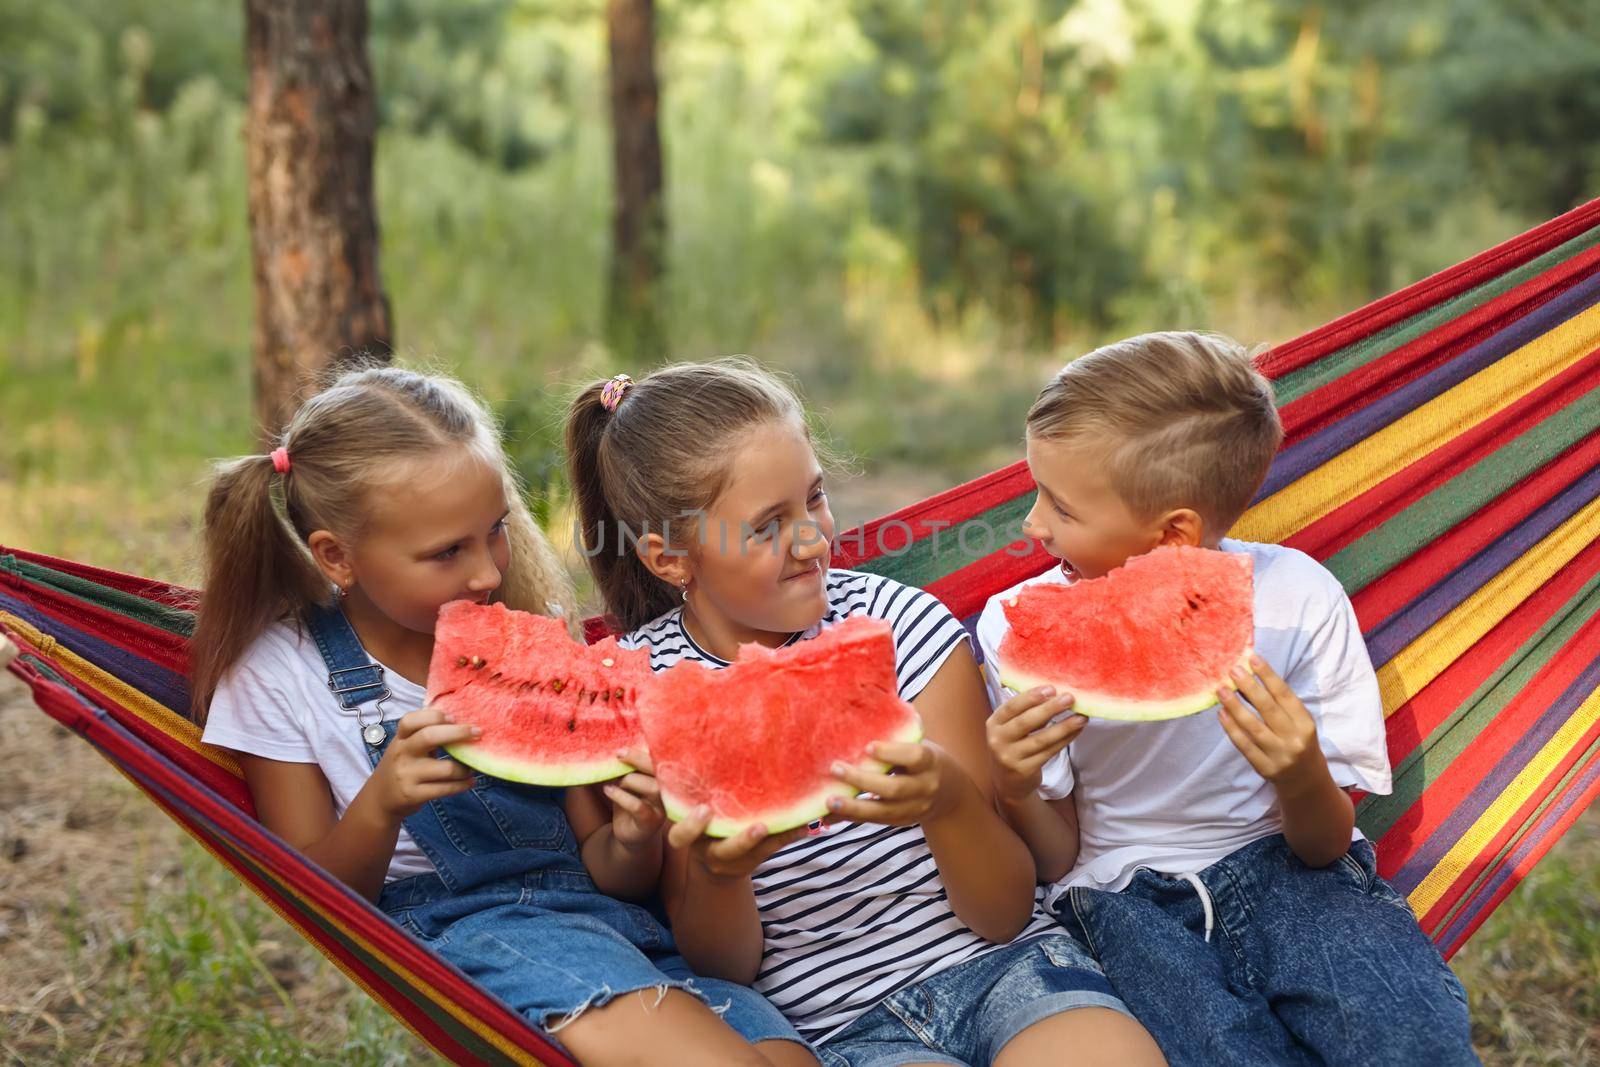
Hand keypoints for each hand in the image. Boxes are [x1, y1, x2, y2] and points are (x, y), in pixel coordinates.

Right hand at [371, 707, 477, 817]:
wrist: (380, 800)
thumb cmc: (402, 766)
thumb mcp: (406, 747)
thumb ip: (424, 734)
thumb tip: (462, 722)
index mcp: (400, 738)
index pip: (410, 720)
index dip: (434, 716)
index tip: (454, 717)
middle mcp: (401, 754)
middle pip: (429, 737)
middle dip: (457, 733)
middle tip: (478, 733)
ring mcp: (407, 775)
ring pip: (446, 768)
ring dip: (465, 768)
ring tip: (472, 767)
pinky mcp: (413, 795)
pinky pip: (445, 789)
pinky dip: (463, 785)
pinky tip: (470, 782)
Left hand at [604, 747, 666, 849]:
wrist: (629, 835)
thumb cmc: (630, 804)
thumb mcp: (629, 783)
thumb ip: (629, 769)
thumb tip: (616, 750)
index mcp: (665, 780)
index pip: (661, 761)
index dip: (644, 752)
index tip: (623, 749)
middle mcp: (668, 793)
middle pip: (660, 771)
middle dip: (639, 760)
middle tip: (619, 755)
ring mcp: (662, 808)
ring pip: (652, 787)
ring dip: (629, 780)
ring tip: (614, 782)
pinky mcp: (651, 822)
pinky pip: (638, 806)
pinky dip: (620, 796)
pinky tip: (608, 790)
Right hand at [667, 807, 805, 882]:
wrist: (715, 864)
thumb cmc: (700, 823)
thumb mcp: (689, 813)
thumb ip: (691, 794)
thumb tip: (696, 753)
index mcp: (690, 838)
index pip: (680, 837)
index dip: (691, 827)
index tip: (705, 810)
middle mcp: (711, 852)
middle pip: (725, 851)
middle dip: (743, 840)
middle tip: (760, 827)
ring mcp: (734, 861)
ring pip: (755, 855)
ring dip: (775, 839)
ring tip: (793, 824)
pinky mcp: (755, 860)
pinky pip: (773, 850)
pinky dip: (789, 835)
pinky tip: (805, 823)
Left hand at [823, 740, 961, 826]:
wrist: (951, 791)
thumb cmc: (924, 758)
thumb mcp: (920, 743)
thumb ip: (898, 734)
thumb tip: (860, 717)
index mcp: (929, 761)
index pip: (914, 757)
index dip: (892, 753)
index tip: (868, 747)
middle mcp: (925, 787)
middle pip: (894, 788)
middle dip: (863, 780)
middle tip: (835, 768)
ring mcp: (915, 808)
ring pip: (884, 811)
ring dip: (854, 807)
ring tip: (830, 801)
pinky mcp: (902, 821)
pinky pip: (876, 821)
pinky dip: (853, 817)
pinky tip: (832, 814)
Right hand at [985, 687, 1084, 802]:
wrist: (1007, 783)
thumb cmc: (1013, 747)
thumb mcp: (1010, 729)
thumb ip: (1025, 713)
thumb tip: (1054, 695)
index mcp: (994, 723)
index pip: (1011, 706)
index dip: (1031, 697)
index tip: (1051, 688)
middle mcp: (998, 740)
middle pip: (1026, 722)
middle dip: (1049, 708)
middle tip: (1069, 698)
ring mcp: (1010, 757)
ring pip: (1040, 739)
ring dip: (1063, 727)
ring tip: (1081, 717)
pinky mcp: (1024, 770)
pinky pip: (1049, 752)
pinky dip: (1064, 740)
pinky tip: (1076, 731)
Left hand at [1217, 655, 1327, 794]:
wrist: (1306, 780)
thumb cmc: (1298, 742)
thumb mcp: (1297, 723)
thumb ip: (1278, 705)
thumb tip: (1249, 678)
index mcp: (1305, 723)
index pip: (1285, 695)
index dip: (1268, 676)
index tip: (1252, 658)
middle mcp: (1295, 739)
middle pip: (1268, 709)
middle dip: (1249, 687)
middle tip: (1233, 670)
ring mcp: (1280, 755)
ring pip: (1253, 727)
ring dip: (1235, 706)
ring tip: (1221, 689)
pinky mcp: (1265, 768)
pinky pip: (1244, 745)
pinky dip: (1231, 728)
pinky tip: (1221, 714)